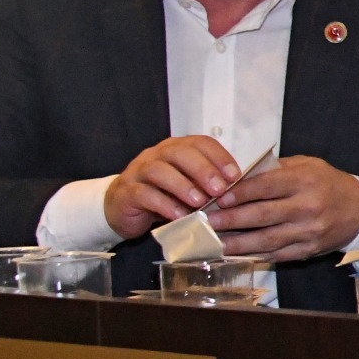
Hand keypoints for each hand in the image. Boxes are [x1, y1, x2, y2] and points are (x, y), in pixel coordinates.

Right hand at [105, 136, 243, 239]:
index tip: (235, 176)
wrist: (122, 208)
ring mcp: (139, 171)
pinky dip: (164, 204)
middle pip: (180, 153)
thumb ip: (207, 185)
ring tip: (200, 203)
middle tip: (219, 189)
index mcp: (176, 149)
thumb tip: (236, 192)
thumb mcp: (189, 187)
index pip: (200, 143)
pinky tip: (179, 215)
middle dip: (203, 170)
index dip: (219, 157)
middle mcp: (157, 155)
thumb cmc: (164, 195)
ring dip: (183, 186)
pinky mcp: (127, 192)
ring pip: (160, 171)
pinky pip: (145, 194)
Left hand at [204, 156, 358, 260]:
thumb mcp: (307, 165)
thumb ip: (276, 170)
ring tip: (217, 243)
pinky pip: (278, 254)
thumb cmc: (327, 183)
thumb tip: (239, 177)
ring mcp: (309, 231)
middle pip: (263, 215)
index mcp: (305, 181)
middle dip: (232, 220)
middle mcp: (308, 207)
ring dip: (239, 243)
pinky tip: (238, 254)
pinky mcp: (309, 249)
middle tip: (209, 222)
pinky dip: (256, 255)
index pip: (266, 186)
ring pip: (267, 239)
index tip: (218, 198)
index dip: (240, 193)